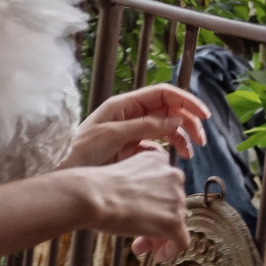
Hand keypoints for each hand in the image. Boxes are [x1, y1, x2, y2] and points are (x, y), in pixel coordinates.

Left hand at [66, 83, 209, 167]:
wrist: (63, 171)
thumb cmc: (79, 150)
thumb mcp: (112, 135)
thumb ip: (144, 126)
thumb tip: (175, 120)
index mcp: (124, 105)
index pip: (163, 94)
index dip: (186, 101)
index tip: (203, 115)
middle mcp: (130, 114)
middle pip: (169, 110)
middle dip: (188, 122)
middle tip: (200, 140)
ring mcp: (131, 130)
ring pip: (166, 127)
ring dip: (181, 137)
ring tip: (190, 153)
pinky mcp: (130, 147)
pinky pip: (156, 143)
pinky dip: (168, 149)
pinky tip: (172, 157)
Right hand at [80, 153, 190, 260]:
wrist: (90, 196)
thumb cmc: (93, 188)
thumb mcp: (119, 177)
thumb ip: (135, 186)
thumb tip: (139, 208)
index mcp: (157, 160)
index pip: (163, 185)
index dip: (151, 203)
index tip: (137, 214)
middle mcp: (172, 176)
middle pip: (171, 204)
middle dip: (155, 221)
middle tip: (136, 236)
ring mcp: (175, 199)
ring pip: (175, 222)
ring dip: (157, 236)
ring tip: (138, 248)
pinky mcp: (174, 221)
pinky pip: (181, 241)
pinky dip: (171, 250)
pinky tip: (157, 257)